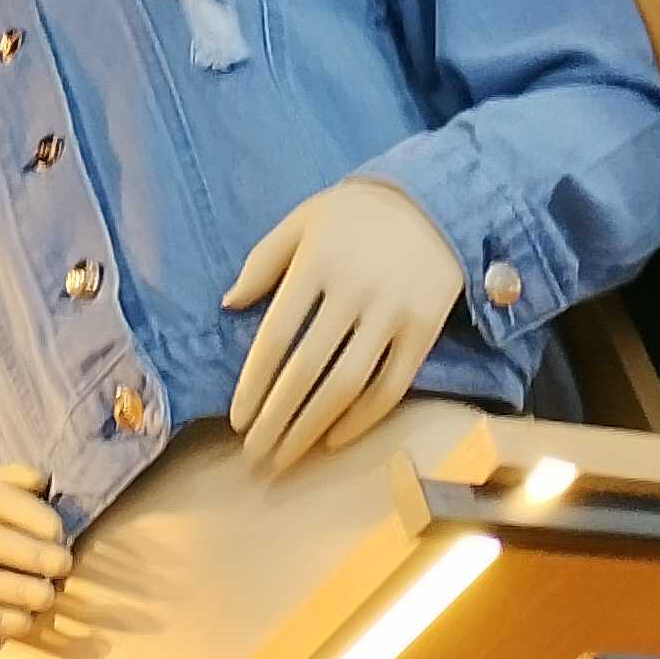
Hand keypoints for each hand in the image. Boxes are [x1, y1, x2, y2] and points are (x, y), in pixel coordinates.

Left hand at [223, 177, 464, 479]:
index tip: (237, 418)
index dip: (254, 383)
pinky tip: (334, 438)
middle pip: (307, 370)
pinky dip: (362, 419)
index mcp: (315, 263)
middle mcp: (352, 291)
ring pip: (347, 386)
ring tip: (287, 455)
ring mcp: (391, 314)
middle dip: (277, 418)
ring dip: (313, 427)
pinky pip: (391, 386)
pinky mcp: (423, 332)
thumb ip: (263, 261)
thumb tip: (227, 304)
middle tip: (255, 454)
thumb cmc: (353, 213)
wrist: (431, 202)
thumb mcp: (301, 221)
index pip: (276, 336)